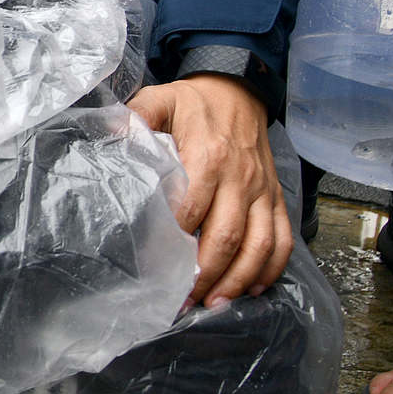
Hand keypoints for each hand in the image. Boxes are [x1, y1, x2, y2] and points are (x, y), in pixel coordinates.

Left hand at [129, 73, 291, 306]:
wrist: (239, 90)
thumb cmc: (193, 102)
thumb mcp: (161, 99)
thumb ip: (137, 116)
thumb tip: (111, 134)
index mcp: (208, 155)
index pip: (193, 206)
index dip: (177, 238)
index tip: (159, 266)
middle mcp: (239, 178)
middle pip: (226, 234)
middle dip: (206, 273)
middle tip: (184, 301)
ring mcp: (262, 191)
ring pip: (258, 244)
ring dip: (239, 278)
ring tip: (215, 303)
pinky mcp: (276, 197)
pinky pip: (282, 237)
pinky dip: (272, 267)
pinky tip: (254, 288)